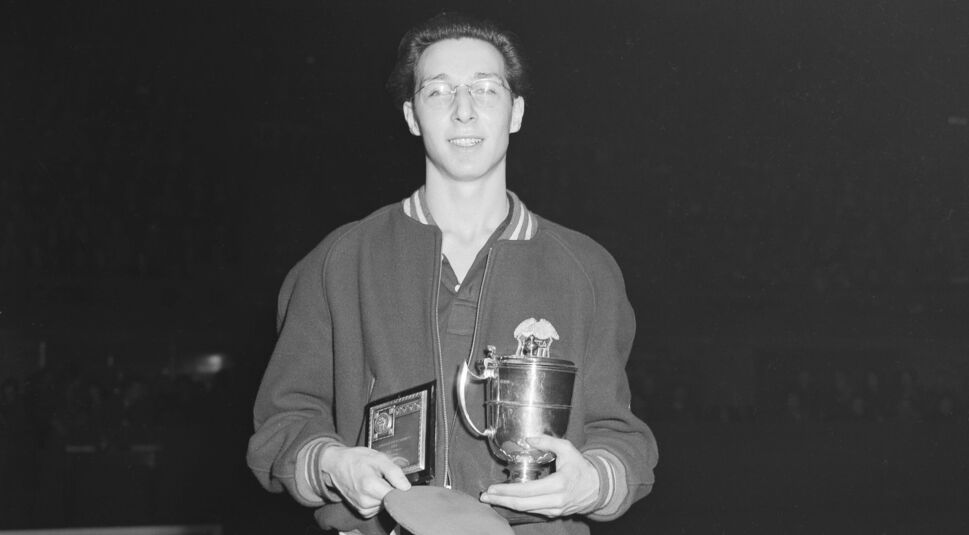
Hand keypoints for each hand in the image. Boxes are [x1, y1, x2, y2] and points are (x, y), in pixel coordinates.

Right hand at [319, 445, 410, 517]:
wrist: (337, 464)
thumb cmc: (357, 459)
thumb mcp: (379, 458)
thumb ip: (395, 472)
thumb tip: (407, 487)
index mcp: (370, 486)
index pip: (396, 495)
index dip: (400, 487)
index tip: (397, 479)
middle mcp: (365, 501)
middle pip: (392, 500)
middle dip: (392, 489)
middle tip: (383, 477)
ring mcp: (362, 508)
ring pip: (386, 505)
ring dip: (385, 495)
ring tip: (376, 482)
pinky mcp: (362, 512)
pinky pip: (379, 508)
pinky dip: (379, 500)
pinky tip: (373, 489)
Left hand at [479, 436, 600, 517]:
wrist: (598, 487)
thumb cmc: (581, 467)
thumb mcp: (568, 449)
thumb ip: (548, 442)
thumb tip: (528, 439)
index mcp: (559, 484)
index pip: (527, 490)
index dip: (507, 491)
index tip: (492, 488)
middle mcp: (556, 500)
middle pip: (522, 504)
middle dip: (501, 500)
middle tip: (484, 496)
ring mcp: (555, 509)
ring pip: (526, 509)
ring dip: (507, 504)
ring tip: (492, 498)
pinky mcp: (554, 513)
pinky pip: (532, 511)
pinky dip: (518, 505)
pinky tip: (508, 500)